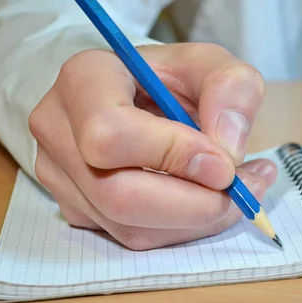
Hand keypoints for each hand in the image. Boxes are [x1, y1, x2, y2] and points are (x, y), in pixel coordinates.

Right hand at [30, 43, 276, 249]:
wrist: (134, 99)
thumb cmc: (168, 80)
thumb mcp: (210, 64)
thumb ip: (232, 89)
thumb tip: (228, 152)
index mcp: (83, 80)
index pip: (110, 132)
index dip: (172, 155)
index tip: (224, 165)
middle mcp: (58, 131)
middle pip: (118, 196)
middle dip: (194, 205)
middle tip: (243, 191)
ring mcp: (60, 178)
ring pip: (130, 228)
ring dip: (197, 221)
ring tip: (239, 192)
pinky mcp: (78, 210)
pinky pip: (133, 238)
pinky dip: (182, 229)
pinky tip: (208, 202)